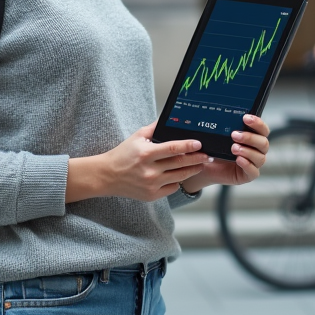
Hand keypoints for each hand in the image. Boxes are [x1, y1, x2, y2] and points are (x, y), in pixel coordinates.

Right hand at [66, 124, 210, 202]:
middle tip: (207, 155)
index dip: (188, 145)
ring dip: (192, 170)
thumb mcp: (136, 137)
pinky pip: (172, 188)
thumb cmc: (123, 154)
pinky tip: (182, 175)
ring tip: (200, 164)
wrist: (107, 175)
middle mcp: (149, 170)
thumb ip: (154, 128)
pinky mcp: (151, 195)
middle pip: (180, 163)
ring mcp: (151, 184)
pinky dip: (178, 181)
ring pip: (179, 177)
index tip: (199, 143)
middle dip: (197, 158)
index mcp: (146, 153)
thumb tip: (170, 119)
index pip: (172, 148)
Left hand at [181, 115, 270, 192]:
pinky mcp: (247, 175)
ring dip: (247, 151)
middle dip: (250, 137)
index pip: (263, 130)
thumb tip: (224, 115)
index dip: (258, 123)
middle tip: (234, 135)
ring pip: (260, 157)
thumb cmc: (213, 150)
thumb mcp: (217, 136)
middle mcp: (256, 150)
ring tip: (233, 148)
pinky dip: (247, 164)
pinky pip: (254, 171)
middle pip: (264, 143)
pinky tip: (238, 160)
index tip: (245, 118)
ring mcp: (253, 164)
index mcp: (253, 138)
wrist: (204, 167)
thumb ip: (224, 127)